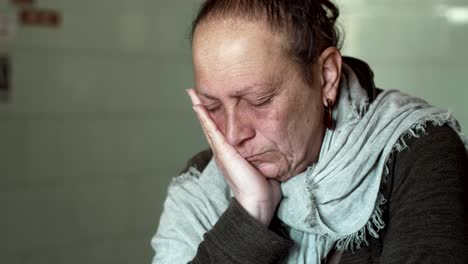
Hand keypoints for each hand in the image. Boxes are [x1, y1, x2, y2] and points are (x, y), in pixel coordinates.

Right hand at [187, 89, 281, 225]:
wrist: (257, 202)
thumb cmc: (262, 187)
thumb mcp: (260, 163)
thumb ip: (260, 153)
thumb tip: (268, 144)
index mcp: (229, 153)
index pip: (219, 130)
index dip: (213, 116)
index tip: (209, 101)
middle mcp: (222, 151)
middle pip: (209, 125)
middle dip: (202, 108)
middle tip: (193, 92)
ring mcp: (220, 151)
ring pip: (207, 125)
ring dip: (200, 108)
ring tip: (192, 94)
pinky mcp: (223, 152)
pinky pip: (211, 130)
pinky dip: (204, 118)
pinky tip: (199, 106)